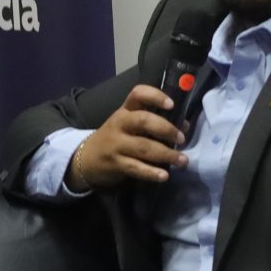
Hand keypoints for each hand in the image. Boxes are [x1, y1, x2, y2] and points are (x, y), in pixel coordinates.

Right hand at [72, 85, 189, 187]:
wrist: (87, 158)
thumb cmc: (116, 138)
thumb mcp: (129, 125)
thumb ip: (155, 123)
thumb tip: (183, 125)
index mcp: (125, 111)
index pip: (137, 95)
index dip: (155, 97)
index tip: (171, 104)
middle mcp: (119, 124)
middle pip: (143, 121)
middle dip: (166, 129)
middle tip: (181, 139)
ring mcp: (116, 144)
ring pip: (143, 147)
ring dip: (166, 154)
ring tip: (183, 160)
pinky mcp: (116, 163)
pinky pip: (136, 168)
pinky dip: (151, 173)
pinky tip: (164, 176)